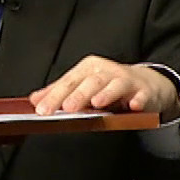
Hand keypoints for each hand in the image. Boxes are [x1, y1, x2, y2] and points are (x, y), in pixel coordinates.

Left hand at [30, 56, 179, 120]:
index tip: (42, 110)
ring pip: (115, 85)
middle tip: (67, 109)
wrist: (145, 83)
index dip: (54, 96)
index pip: (68, 82)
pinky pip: (141, 95)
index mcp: (88, 69)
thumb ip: (59, 92)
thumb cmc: (109, 85)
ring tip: (97, 103)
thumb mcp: (83, 85)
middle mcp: (105, 72)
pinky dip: (137, 100)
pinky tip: (133, 106)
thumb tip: (35, 99)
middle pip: (90, 83)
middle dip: (78, 95)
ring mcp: (125, 80)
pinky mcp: (144, 91)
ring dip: (106, 94)